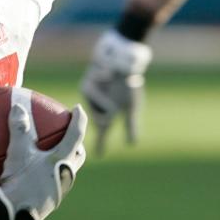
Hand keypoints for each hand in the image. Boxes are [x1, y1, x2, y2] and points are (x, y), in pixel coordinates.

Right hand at [0, 90, 86, 219]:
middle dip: (76, 144)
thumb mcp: (17, 152)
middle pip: (77, 156)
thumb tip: (19, 106)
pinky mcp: (48, 203)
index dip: (78, 120)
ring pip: (66, 171)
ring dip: (62, 160)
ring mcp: (58, 191)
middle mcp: (65, 176)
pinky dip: (47, 174)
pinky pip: (51, 183)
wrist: (12, 215)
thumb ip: (20, 128)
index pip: (75, 135)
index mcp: (62, 161)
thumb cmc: (19, 182)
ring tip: (52, 154)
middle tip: (70, 135)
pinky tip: (34, 174)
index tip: (78, 108)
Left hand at [80, 29, 152, 154]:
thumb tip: (132, 144)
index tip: (99, 156)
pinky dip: (107, 80)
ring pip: (98, 107)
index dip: (101, 145)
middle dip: (108, 116)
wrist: (123, 63)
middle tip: (114, 105)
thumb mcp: (131, 107)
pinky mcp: (87, 82)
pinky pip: (96, 88)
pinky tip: (110, 74)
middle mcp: (95, 107)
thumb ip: (130, 125)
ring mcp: (90, 96)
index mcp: (105, 114)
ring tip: (113, 86)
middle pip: (101, 121)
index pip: (103, 133)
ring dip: (108, 100)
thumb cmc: (127, 85)